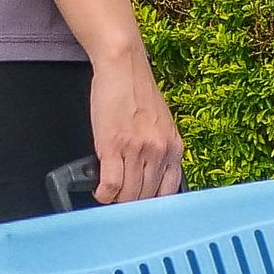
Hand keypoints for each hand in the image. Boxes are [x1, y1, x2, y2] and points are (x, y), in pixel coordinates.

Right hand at [89, 54, 185, 204]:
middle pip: (147, 197)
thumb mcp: (162, 124)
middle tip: (120, 202)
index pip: (169, 192)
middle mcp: (159, 151)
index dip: (153, 203)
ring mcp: (137, 150)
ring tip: (109, 195)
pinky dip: (103, 194)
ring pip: (129, 195)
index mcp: (174, 147)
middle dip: (132, 204)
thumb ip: (160, 149)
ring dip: (116, 201)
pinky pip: (111, 185)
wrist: (123, 67)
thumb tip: (151, 176)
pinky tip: (100, 191)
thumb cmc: (137, 92)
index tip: (142, 205)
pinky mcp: (114, 146)